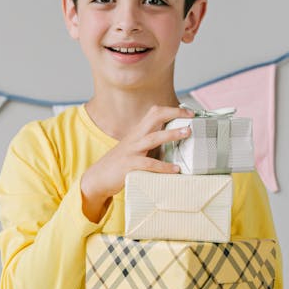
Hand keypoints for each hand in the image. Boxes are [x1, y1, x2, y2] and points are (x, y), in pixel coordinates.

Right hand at [80, 104, 193, 221]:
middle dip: (173, 113)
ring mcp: (131, 151)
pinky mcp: (128, 166)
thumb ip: (150, 145)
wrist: (98, 178)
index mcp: (137, 133)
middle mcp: (134, 138)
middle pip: (154, 117)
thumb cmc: (120, 164)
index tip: (188, 112)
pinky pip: (148, 164)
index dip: (171, 110)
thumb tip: (172, 144)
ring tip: (187, 133)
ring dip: (171, 134)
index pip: (154, 113)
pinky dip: (163, 167)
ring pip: (153, 137)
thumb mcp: (135, 149)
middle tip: (191, 117)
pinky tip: (175, 169)